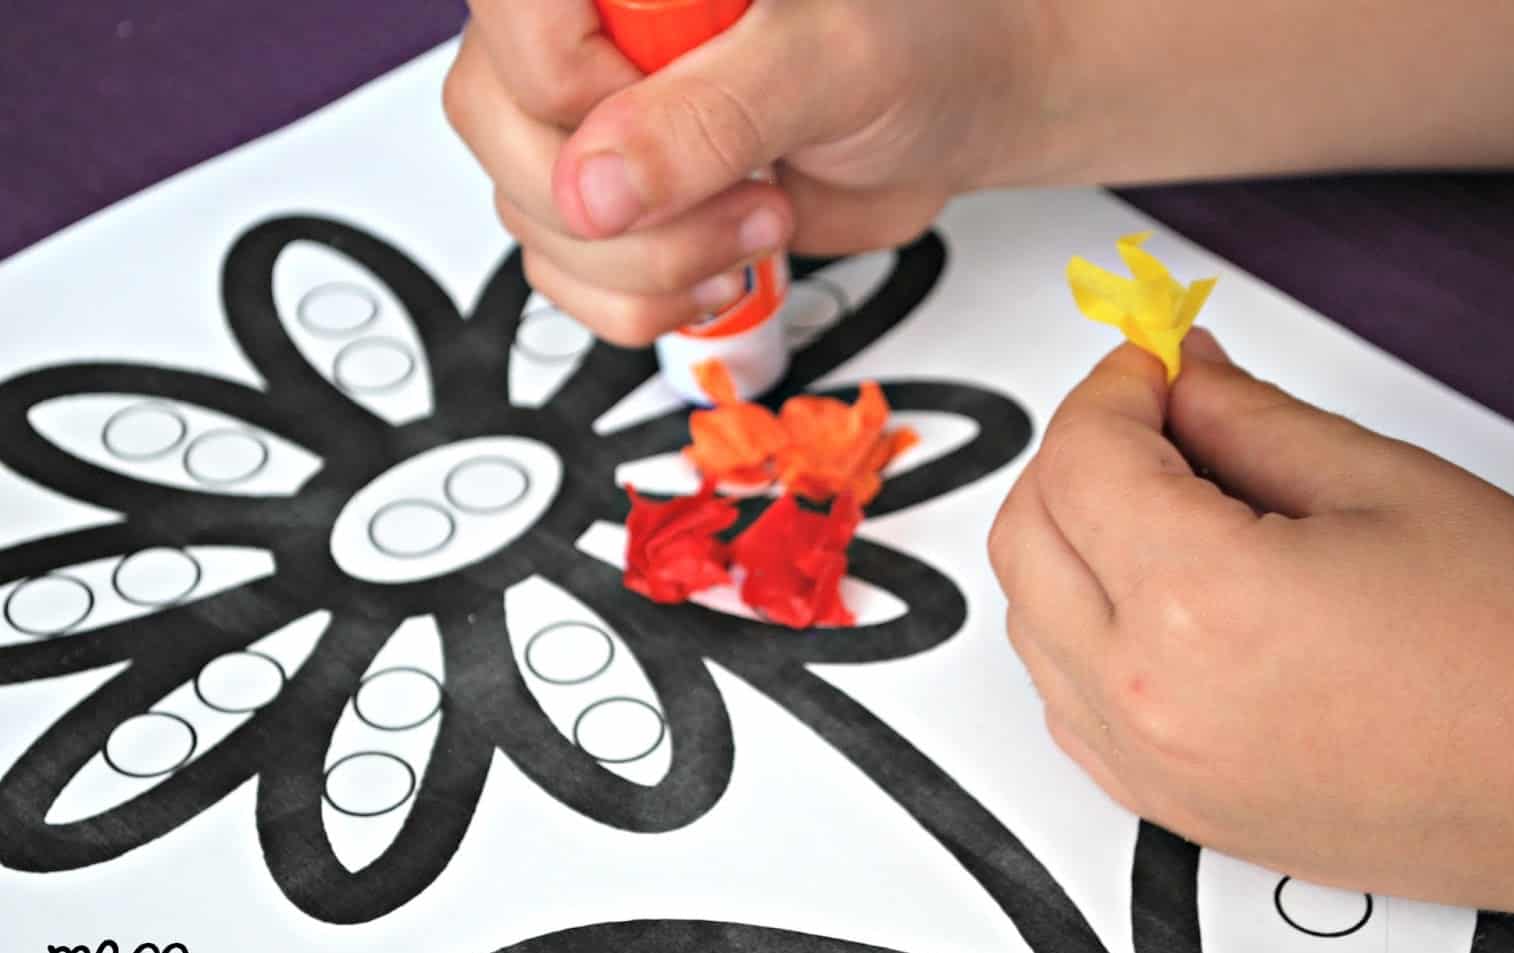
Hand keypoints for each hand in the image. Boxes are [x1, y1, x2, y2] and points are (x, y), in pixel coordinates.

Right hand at [442, 0, 1064, 344]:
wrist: (953, 111)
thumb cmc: (916, 46)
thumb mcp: (829, 65)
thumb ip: (711, 118)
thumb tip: (598, 184)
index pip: (515, 16)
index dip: (575, 91)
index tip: (679, 125)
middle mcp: (591, 28)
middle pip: (498, 124)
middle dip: (628, 204)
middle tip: (746, 192)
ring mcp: (596, 117)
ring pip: (531, 213)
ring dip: (648, 263)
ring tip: (756, 223)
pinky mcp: (617, 198)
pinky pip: (561, 273)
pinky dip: (641, 302)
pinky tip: (718, 269)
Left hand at [988, 330, 1513, 936]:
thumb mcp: (1383, 487)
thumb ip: (1247, 418)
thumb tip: (1182, 376)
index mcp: (1197, 603)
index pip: (1080, 458)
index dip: (1112, 387)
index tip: (1152, 362)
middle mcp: (1147, 697)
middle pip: (1025, 535)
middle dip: (1074, 455)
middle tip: (1151, 418)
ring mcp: (1149, 767)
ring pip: (1029, 618)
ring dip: (1067, 539)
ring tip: (1158, 501)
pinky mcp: (1167, 808)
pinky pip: (1065, 698)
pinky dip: (1078, 629)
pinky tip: (1149, 594)